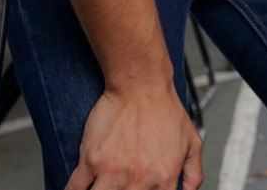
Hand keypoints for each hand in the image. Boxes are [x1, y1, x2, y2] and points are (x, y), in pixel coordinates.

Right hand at [66, 83, 202, 189]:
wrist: (142, 87)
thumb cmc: (166, 111)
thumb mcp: (192, 142)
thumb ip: (192, 173)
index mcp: (163, 178)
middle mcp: (138, 180)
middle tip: (121, 185)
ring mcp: (112, 172)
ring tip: (103, 186)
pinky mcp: (91, 161)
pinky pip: (73, 189)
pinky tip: (80, 189)